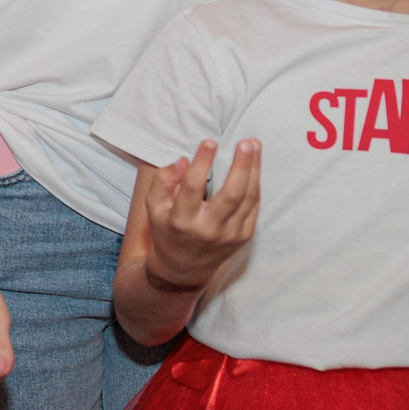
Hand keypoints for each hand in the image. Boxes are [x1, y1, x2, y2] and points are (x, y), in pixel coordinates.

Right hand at [142, 139, 260, 292]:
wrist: (183, 268)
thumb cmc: (167, 229)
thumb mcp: (153, 208)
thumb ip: (162, 182)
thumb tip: (183, 160)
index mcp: (181, 221)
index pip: (193, 187)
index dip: (202, 162)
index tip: (209, 141)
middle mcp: (208, 229)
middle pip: (232, 194)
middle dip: (242, 165)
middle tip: (246, 142)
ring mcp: (229, 235)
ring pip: (248, 198)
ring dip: (254, 170)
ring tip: (254, 146)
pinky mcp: (243, 237)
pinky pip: (253, 207)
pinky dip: (255, 184)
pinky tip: (253, 167)